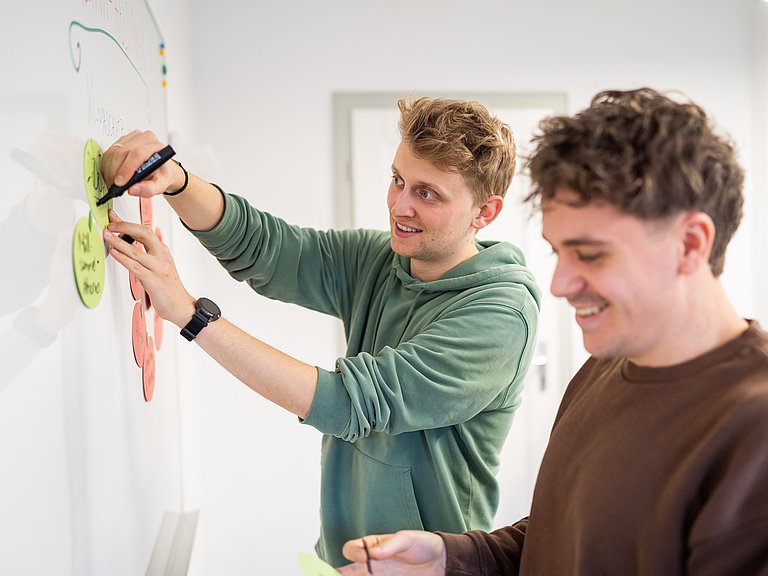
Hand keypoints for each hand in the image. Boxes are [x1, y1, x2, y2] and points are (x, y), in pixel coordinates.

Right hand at [101, 130, 184, 197]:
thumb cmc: (161, 174)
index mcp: (156, 147)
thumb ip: (149, 189)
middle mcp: (144, 139)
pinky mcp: (122, 140)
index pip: (138, 153)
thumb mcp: (160, 185)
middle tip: (115, 186)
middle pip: (122, 152)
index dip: (126, 168)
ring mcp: (132, 138)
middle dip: (115, 172)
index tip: (120, 182)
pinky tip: (112, 174)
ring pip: (113, 152)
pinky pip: (108, 152)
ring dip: (109, 170)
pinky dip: (107, 166)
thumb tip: (133, 189)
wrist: (161, 169)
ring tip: (113, 182)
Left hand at [103, 210, 195, 326]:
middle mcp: (162, 257)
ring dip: (118, 241)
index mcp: (163, 252)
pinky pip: (135, 267)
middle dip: (125, 226)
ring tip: (106, 235)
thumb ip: (155, 252)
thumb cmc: (170, 289)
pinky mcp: (153, 281)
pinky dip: (123, 258)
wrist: (181, 307)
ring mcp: (158, 268)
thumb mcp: (164, 266)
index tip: (115, 218)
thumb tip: (150, 237)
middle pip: (144, 234)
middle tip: (110, 224)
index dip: (129, 223)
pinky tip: (114, 253)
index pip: (146, 231)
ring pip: (136, 250)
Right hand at [337, 531, 445, 575]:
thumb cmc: (422, 544)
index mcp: (372, 546)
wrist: (440, 563)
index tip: (363, 558)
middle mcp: (370, 564)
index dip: (353, 553)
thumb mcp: (407, 539)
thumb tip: (372, 551)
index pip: (351, 549)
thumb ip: (390, 544)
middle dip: (339, 574)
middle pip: (347, 571)